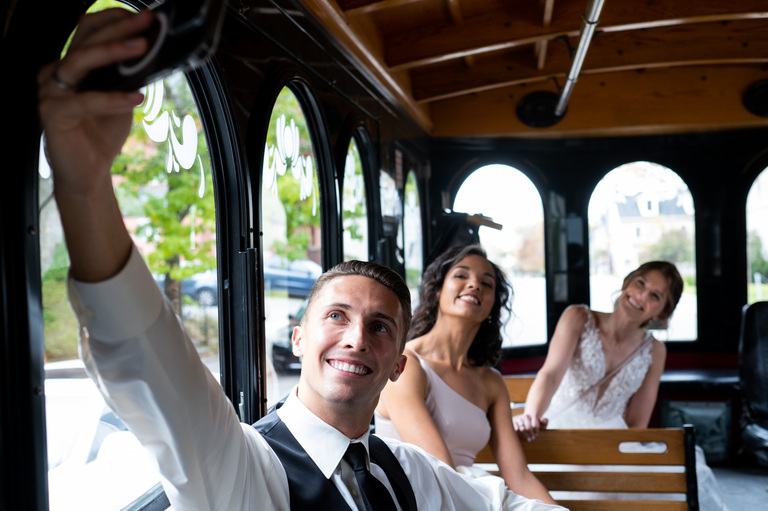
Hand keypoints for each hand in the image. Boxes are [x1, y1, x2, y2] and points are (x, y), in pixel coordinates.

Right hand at [37, 7, 153, 281]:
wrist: (89, 172)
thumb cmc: (101, 134)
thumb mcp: (123, 98)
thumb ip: (130, 76)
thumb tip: (153, 53)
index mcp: (73, 66)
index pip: (89, 30)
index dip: (114, 19)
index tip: (144, 16)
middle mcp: (57, 73)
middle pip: (86, 39)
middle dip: (119, 28)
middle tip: (146, 22)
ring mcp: (50, 92)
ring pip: (79, 61)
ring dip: (112, 51)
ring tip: (141, 47)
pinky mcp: (52, 114)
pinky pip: (84, 101)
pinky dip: (112, 98)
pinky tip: (136, 97)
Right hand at [513, 413, 547, 441]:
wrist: (528, 419)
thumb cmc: (536, 423)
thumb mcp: (543, 422)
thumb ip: (545, 421)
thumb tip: (541, 420)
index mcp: (533, 416)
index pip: (534, 426)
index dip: (536, 432)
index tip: (537, 434)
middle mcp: (525, 416)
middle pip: (528, 428)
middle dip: (531, 434)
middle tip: (533, 438)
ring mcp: (519, 419)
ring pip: (522, 429)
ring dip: (526, 436)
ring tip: (529, 439)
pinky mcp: (514, 422)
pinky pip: (516, 429)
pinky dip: (520, 434)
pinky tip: (523, 436)